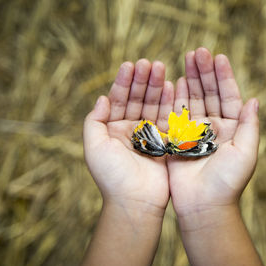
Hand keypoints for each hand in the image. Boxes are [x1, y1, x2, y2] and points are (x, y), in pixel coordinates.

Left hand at [83, 59, 173, 215]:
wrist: (135, 201)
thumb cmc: (111, 176)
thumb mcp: (94, 146)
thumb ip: (94, 121)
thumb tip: (102, 98)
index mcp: (113, 129)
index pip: (118, 99)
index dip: (123, 82)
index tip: (130, 64)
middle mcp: (131, 129)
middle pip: (137, 99)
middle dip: (142, 80)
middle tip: (149, 63)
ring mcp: (150, 135)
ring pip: (153, 105)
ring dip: (157, 86)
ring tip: (161, 68)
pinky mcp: (166, 142)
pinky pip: (168, 118)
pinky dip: (170, 102)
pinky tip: (172, 86)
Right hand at [167, 48, 259, 216]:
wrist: (204, 205)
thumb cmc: (228, 182)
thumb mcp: (246, 152)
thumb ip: (250, 125)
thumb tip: (254, 99)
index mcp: (233, 128)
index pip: (229, 96)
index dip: (224, 77)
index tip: (218, 57)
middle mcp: (214, 127)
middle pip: (209, 93)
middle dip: (204, 72)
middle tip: (197, 52)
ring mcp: (195, 132)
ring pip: (192, 100)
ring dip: (190, 80)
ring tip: (186, 59)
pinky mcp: (178, 139)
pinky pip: (176, 114)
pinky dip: (175, 98)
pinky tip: (173, 82)